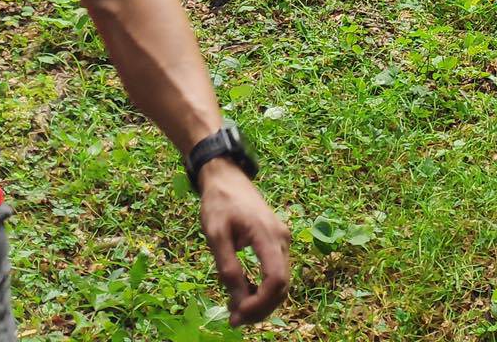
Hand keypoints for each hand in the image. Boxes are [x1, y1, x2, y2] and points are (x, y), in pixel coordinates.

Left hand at [196, 161, 290, 325]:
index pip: (276, 279)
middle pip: (281, 285)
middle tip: (234, 320)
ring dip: (262, 301)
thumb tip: (238, 301)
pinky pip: (275, 271)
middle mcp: (281, 238)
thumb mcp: (215, 234)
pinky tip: (243, 294)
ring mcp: (281, 239)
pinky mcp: (276, 241)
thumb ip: (228, 266)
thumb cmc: (218, 202)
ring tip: (236, 312)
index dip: (260, 303)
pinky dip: (262, 288)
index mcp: (267, 234)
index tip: (238, 314)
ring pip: (280, 281)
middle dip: (260, 308)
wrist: (226, 177)